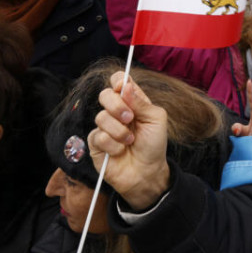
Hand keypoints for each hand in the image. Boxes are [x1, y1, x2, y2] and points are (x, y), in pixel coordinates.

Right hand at [88, 72, 170, 210]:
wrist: (146, 172)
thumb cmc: (154, 145)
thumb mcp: (156, 120)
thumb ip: (141, 102)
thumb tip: (125, 85)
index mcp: (132, 102)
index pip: (118, 81)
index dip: (118, 80)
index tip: (122, 87)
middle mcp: (116, 112)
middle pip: (105, 95)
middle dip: (117, 106)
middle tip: (130, 119)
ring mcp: (104, 127)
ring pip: (101, 117)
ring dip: (119, 131)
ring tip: (130, 141)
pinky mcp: (95, 144)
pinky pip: (98, 137)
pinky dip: (112, 144)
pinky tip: (120, 151)